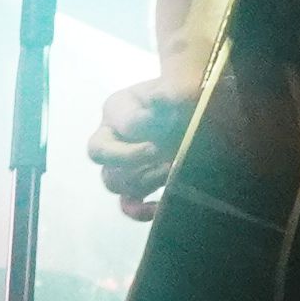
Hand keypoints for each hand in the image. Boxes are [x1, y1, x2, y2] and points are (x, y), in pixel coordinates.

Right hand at [87, 71, 187, 219]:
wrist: (196, 115)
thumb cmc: (184, 96)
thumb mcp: (178, 89)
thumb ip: (169, 93)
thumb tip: (160, 100)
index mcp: (118, 107)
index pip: (121, 121)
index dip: (140, 129)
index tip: (164, 132)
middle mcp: (112, 136)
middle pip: (103, 154)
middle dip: (134, 158)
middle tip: (165, 154)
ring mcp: (120, 164)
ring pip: (114, 181)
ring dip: (143, 179)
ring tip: (170, 169)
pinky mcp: (135, 187)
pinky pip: (127, 205)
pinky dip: (140, 211)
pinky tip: (159, 205)